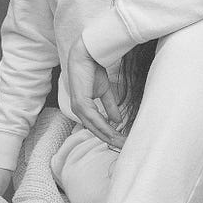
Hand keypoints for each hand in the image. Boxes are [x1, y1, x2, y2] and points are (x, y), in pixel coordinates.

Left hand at [64, 35, 124, 149]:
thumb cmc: (92, 71)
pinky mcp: (81, 103)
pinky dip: (104, 126)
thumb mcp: (104, 91)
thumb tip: (117, 120)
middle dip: (110, 139)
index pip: (96, 127)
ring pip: (94, 127)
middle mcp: (79, 111)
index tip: (122, 141)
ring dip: (108, 135)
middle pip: (95, 131)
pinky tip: (113, 131)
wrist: (86, 56)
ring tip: (121, 142)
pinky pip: (94, 118)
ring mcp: (79, 108)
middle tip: (124, 146)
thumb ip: (110, 106)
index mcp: (83, 109)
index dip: (109, 135)